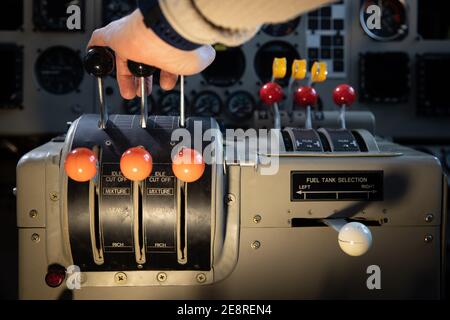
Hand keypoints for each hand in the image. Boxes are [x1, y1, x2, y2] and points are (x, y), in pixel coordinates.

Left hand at [87, 9, 214, 98]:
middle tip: (143, 92)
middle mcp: (150, 39)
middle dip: (144, 80)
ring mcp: (132, 37)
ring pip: (125, 57)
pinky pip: (101, 41)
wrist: (166, 34)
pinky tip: (97, 61)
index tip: (166, 84)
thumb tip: (206, 56)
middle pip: (143, 61)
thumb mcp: (197, 59)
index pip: (165, 60)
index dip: (166, 74)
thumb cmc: (180, 47)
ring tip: (129, 94)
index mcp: (168, 43)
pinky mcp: (115, 35)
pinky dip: (98, 53)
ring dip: (126, 78)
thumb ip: (200, 59)